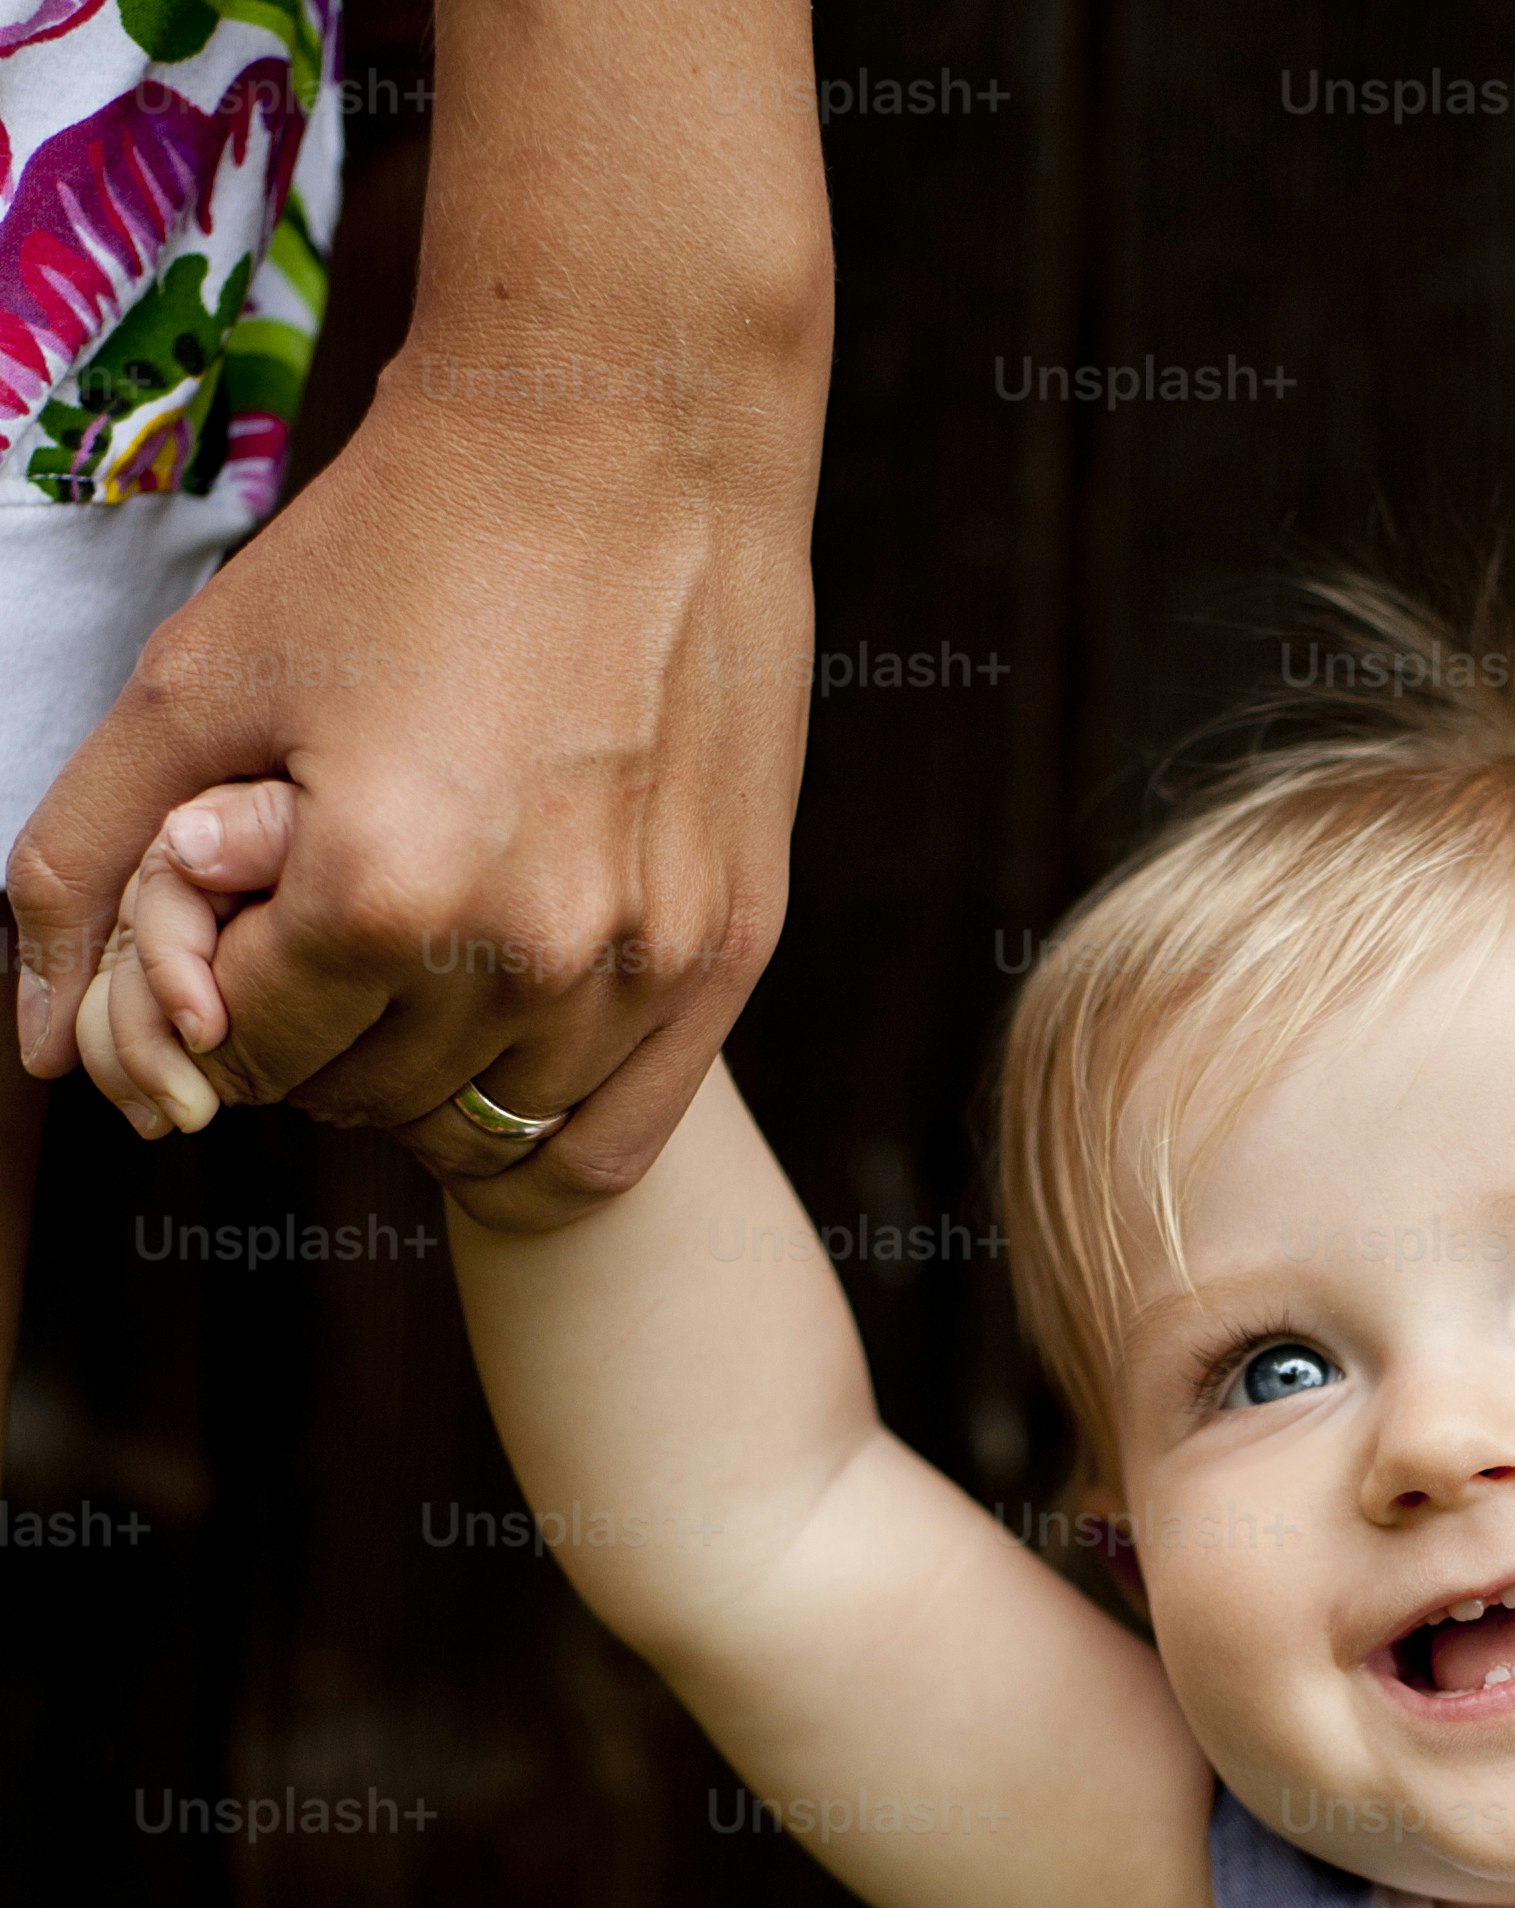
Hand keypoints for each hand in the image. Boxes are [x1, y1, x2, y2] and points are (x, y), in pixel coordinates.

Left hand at [9, 358, 817, 1226]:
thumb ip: (87, 858)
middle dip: (321, 1032)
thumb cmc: (402, 541)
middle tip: (337, 917)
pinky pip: (609, 1146)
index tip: (251, 906)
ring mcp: (640, 965)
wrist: (627, 432)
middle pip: (364, 1105)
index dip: (217, 992)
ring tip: (426, 950)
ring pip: (484, 1134)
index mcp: (381, 893)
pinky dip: (539, 1128)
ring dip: (430, 1076)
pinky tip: (506, 1040)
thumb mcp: (202, 677)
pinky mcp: (724, 954)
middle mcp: (523, 954)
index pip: (247, 1057)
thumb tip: (34, 1045)